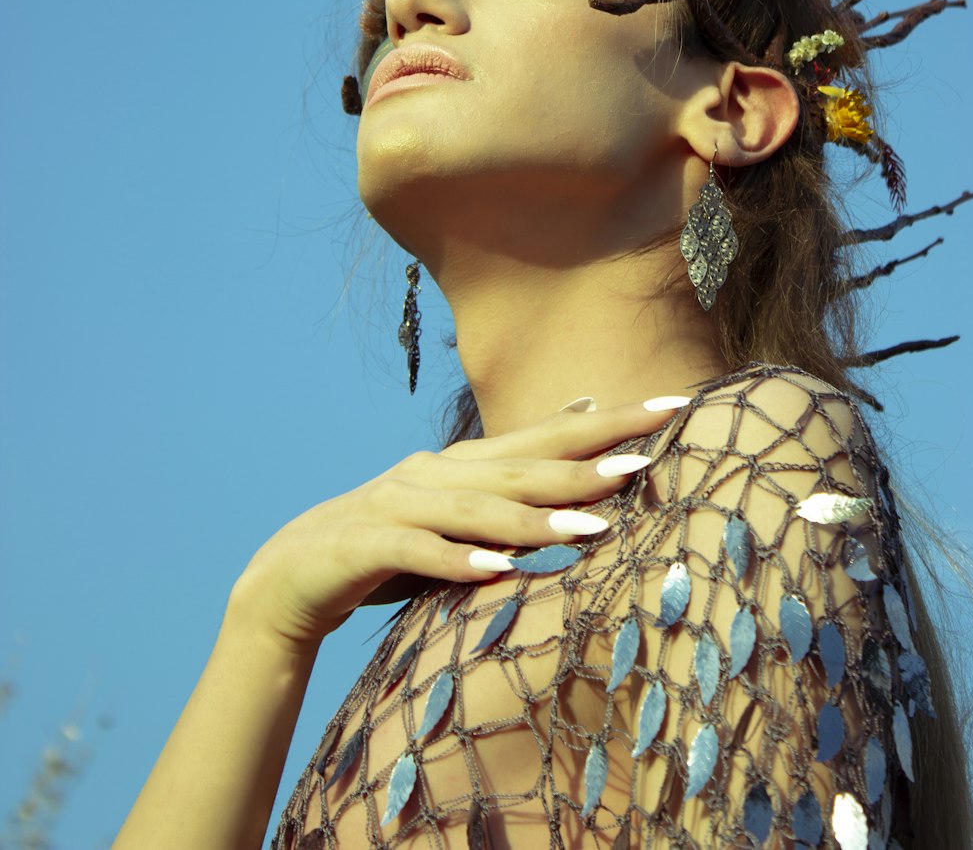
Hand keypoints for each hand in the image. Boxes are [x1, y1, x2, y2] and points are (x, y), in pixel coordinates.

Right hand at [227, 396, 687, 653]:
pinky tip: (497, 572)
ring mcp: (396, 506)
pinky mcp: (363, 546)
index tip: (672, 407)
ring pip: (476, 509)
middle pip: (520, 464)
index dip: (610, 421)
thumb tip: (582, 422)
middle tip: (646, 460)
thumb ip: (513, 474)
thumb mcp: (456, 508)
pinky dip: (458, 561)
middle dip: (585, 462)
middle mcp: (433, 473)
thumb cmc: (388, 546)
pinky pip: (417, 555)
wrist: (287, 578)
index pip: (547, 435)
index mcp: (462, 462)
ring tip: (592, 528)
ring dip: (535, 519)